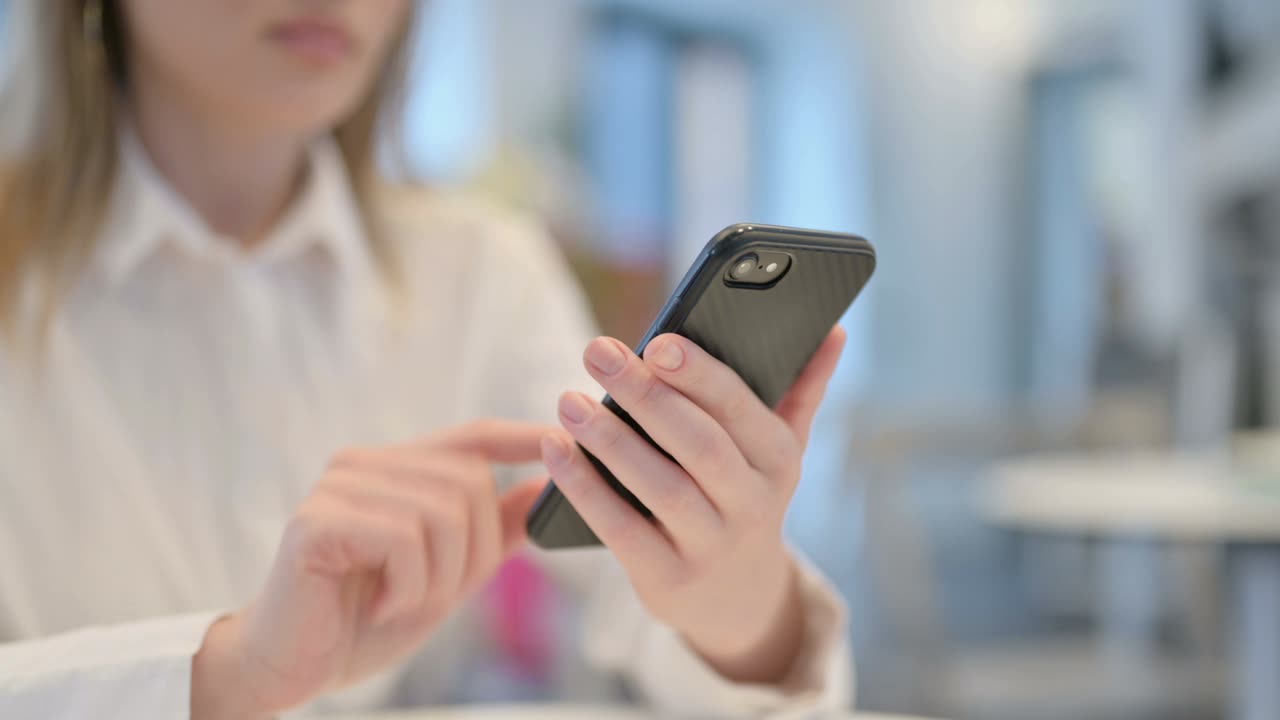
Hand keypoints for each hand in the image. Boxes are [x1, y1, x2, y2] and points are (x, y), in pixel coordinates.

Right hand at [191, 420, 551, 719]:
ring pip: (443, 512)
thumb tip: (545, 488)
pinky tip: (380, 605)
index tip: (562, 441)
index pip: (471, 437)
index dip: (520, 437)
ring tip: (401, 602)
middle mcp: (365, 464)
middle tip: (434, 595)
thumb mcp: (448, 575)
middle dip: (475, 552)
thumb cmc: (364, 617)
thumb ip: (493, 531)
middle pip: (470, 483)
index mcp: (395, 469)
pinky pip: (404, 539)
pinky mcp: (317, 520)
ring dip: (439, 578)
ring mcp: (338, 487)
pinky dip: (408, 586)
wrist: (292, 666)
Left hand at [540, 327, 845, 683]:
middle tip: (597, 352)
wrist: (739, 599)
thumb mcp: (781, 450)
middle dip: (646, 395)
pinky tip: (555, 450)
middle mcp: (752, 504)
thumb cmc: (747, 496)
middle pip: (698, 444)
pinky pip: (620, 529)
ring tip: (570, 400)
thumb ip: (803, 388)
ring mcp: (710, 545)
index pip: (739, 408)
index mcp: (778, 460)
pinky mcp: (667, 579)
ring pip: (660, 486)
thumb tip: (834, 329)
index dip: (698, 375)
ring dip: (609, 440)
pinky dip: (585, 488)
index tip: (656, 341)